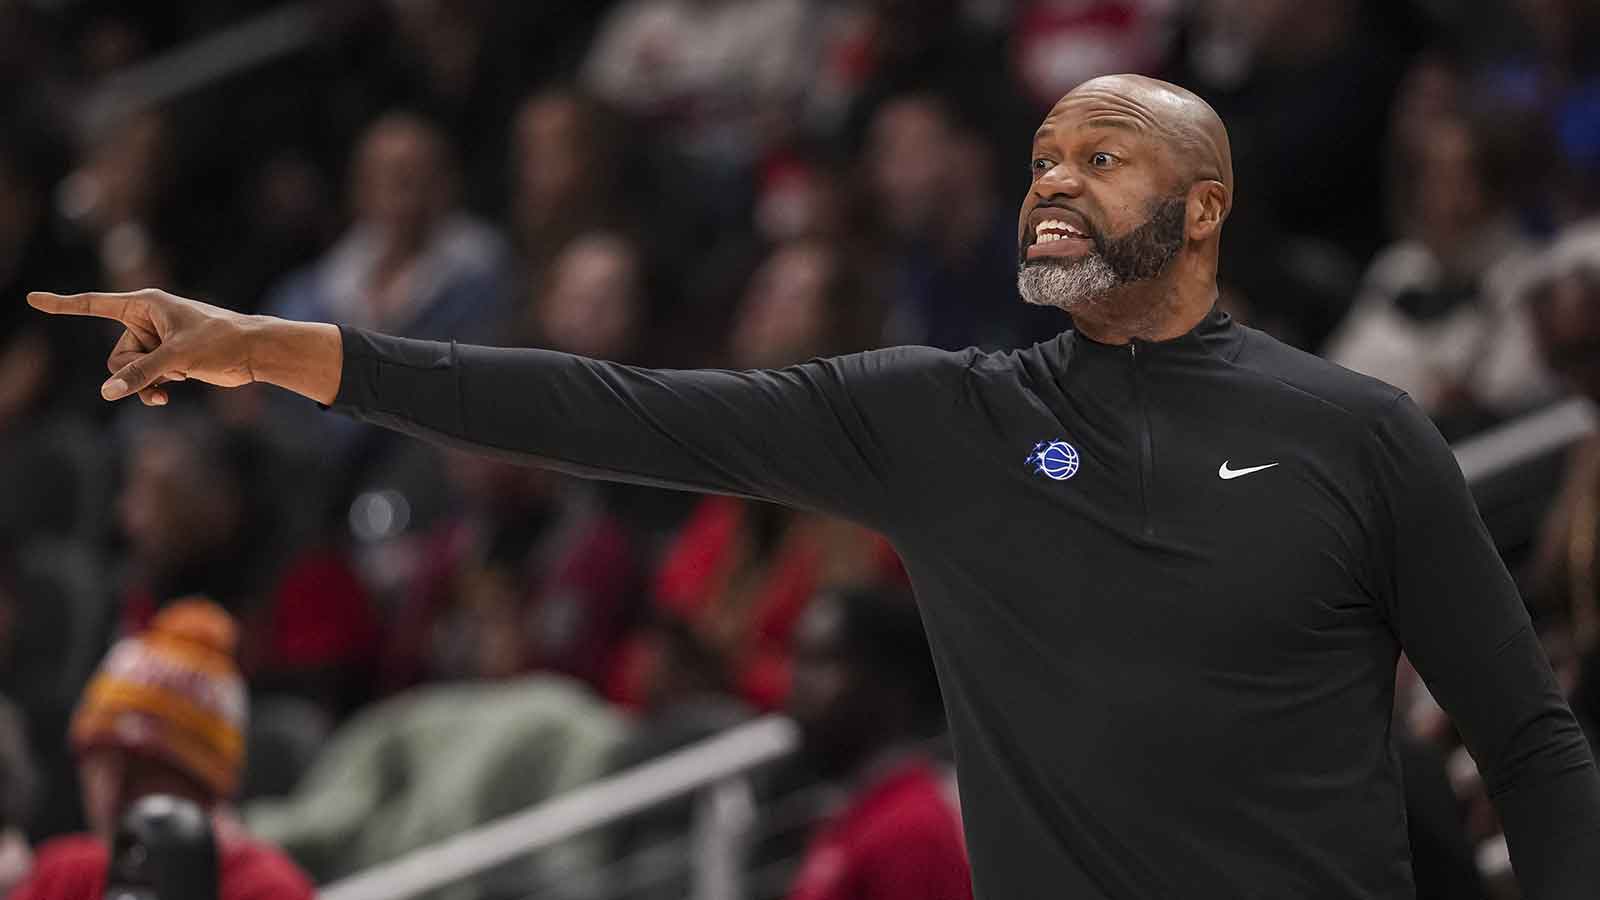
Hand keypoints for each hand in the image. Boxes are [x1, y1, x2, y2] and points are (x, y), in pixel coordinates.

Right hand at [27, 288, 264, 405]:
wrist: (253, 352)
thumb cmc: (221, 341)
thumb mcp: (177, 357)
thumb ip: (140, 373)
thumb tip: (107, 391)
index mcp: (145, 304)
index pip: (94, 304)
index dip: (63, 305)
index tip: (33, 300)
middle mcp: (146, 320)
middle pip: (116, 354)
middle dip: (135, 368)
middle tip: (168, 366)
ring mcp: (155, 342)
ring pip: (128, 371)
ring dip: (145, 382)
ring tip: (175, 379)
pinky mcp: (166, 359)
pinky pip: (142, 379)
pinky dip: (151, 388)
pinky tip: (167, 395)